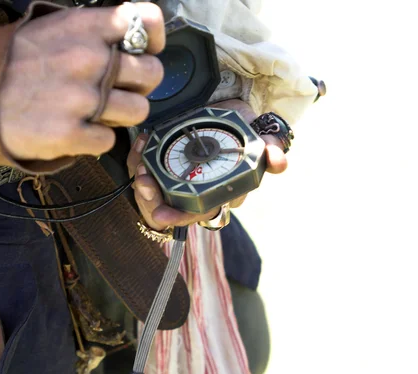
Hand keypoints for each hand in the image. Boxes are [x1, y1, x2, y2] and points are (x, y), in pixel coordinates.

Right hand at [0, 3, 164, 164]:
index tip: (145, 51)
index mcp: (85, 28)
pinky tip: (76, 130)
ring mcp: (81, 99)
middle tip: (117, 90)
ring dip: (121, 115)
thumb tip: (131, 42)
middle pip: (152, 74)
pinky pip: (109, 141)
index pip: (147, 22)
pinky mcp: (70, 134)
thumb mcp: (52, 28)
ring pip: (139, 110)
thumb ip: (93, 32)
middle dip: (139, 84)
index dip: (153, 39)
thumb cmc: (13, 62)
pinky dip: (96, 140)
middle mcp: (89, 60)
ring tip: (95, 113)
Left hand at [127, 99, 288, 230]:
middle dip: (150, 200)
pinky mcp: (160, 161)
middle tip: (145, 184)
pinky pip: (143, 166)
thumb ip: (271, 150)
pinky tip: (143, 141)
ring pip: (150, 190)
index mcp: (216, 193)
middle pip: (165, 206)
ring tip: (142, 166)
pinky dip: (139, 156)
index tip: (163, 215)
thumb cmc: (245, 132)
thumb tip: (279, 162)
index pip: (196, 213)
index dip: (178, 217)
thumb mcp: (260, 138)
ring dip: (142, 179)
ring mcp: (174, 177)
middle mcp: (193, 190)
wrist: (229, 113)